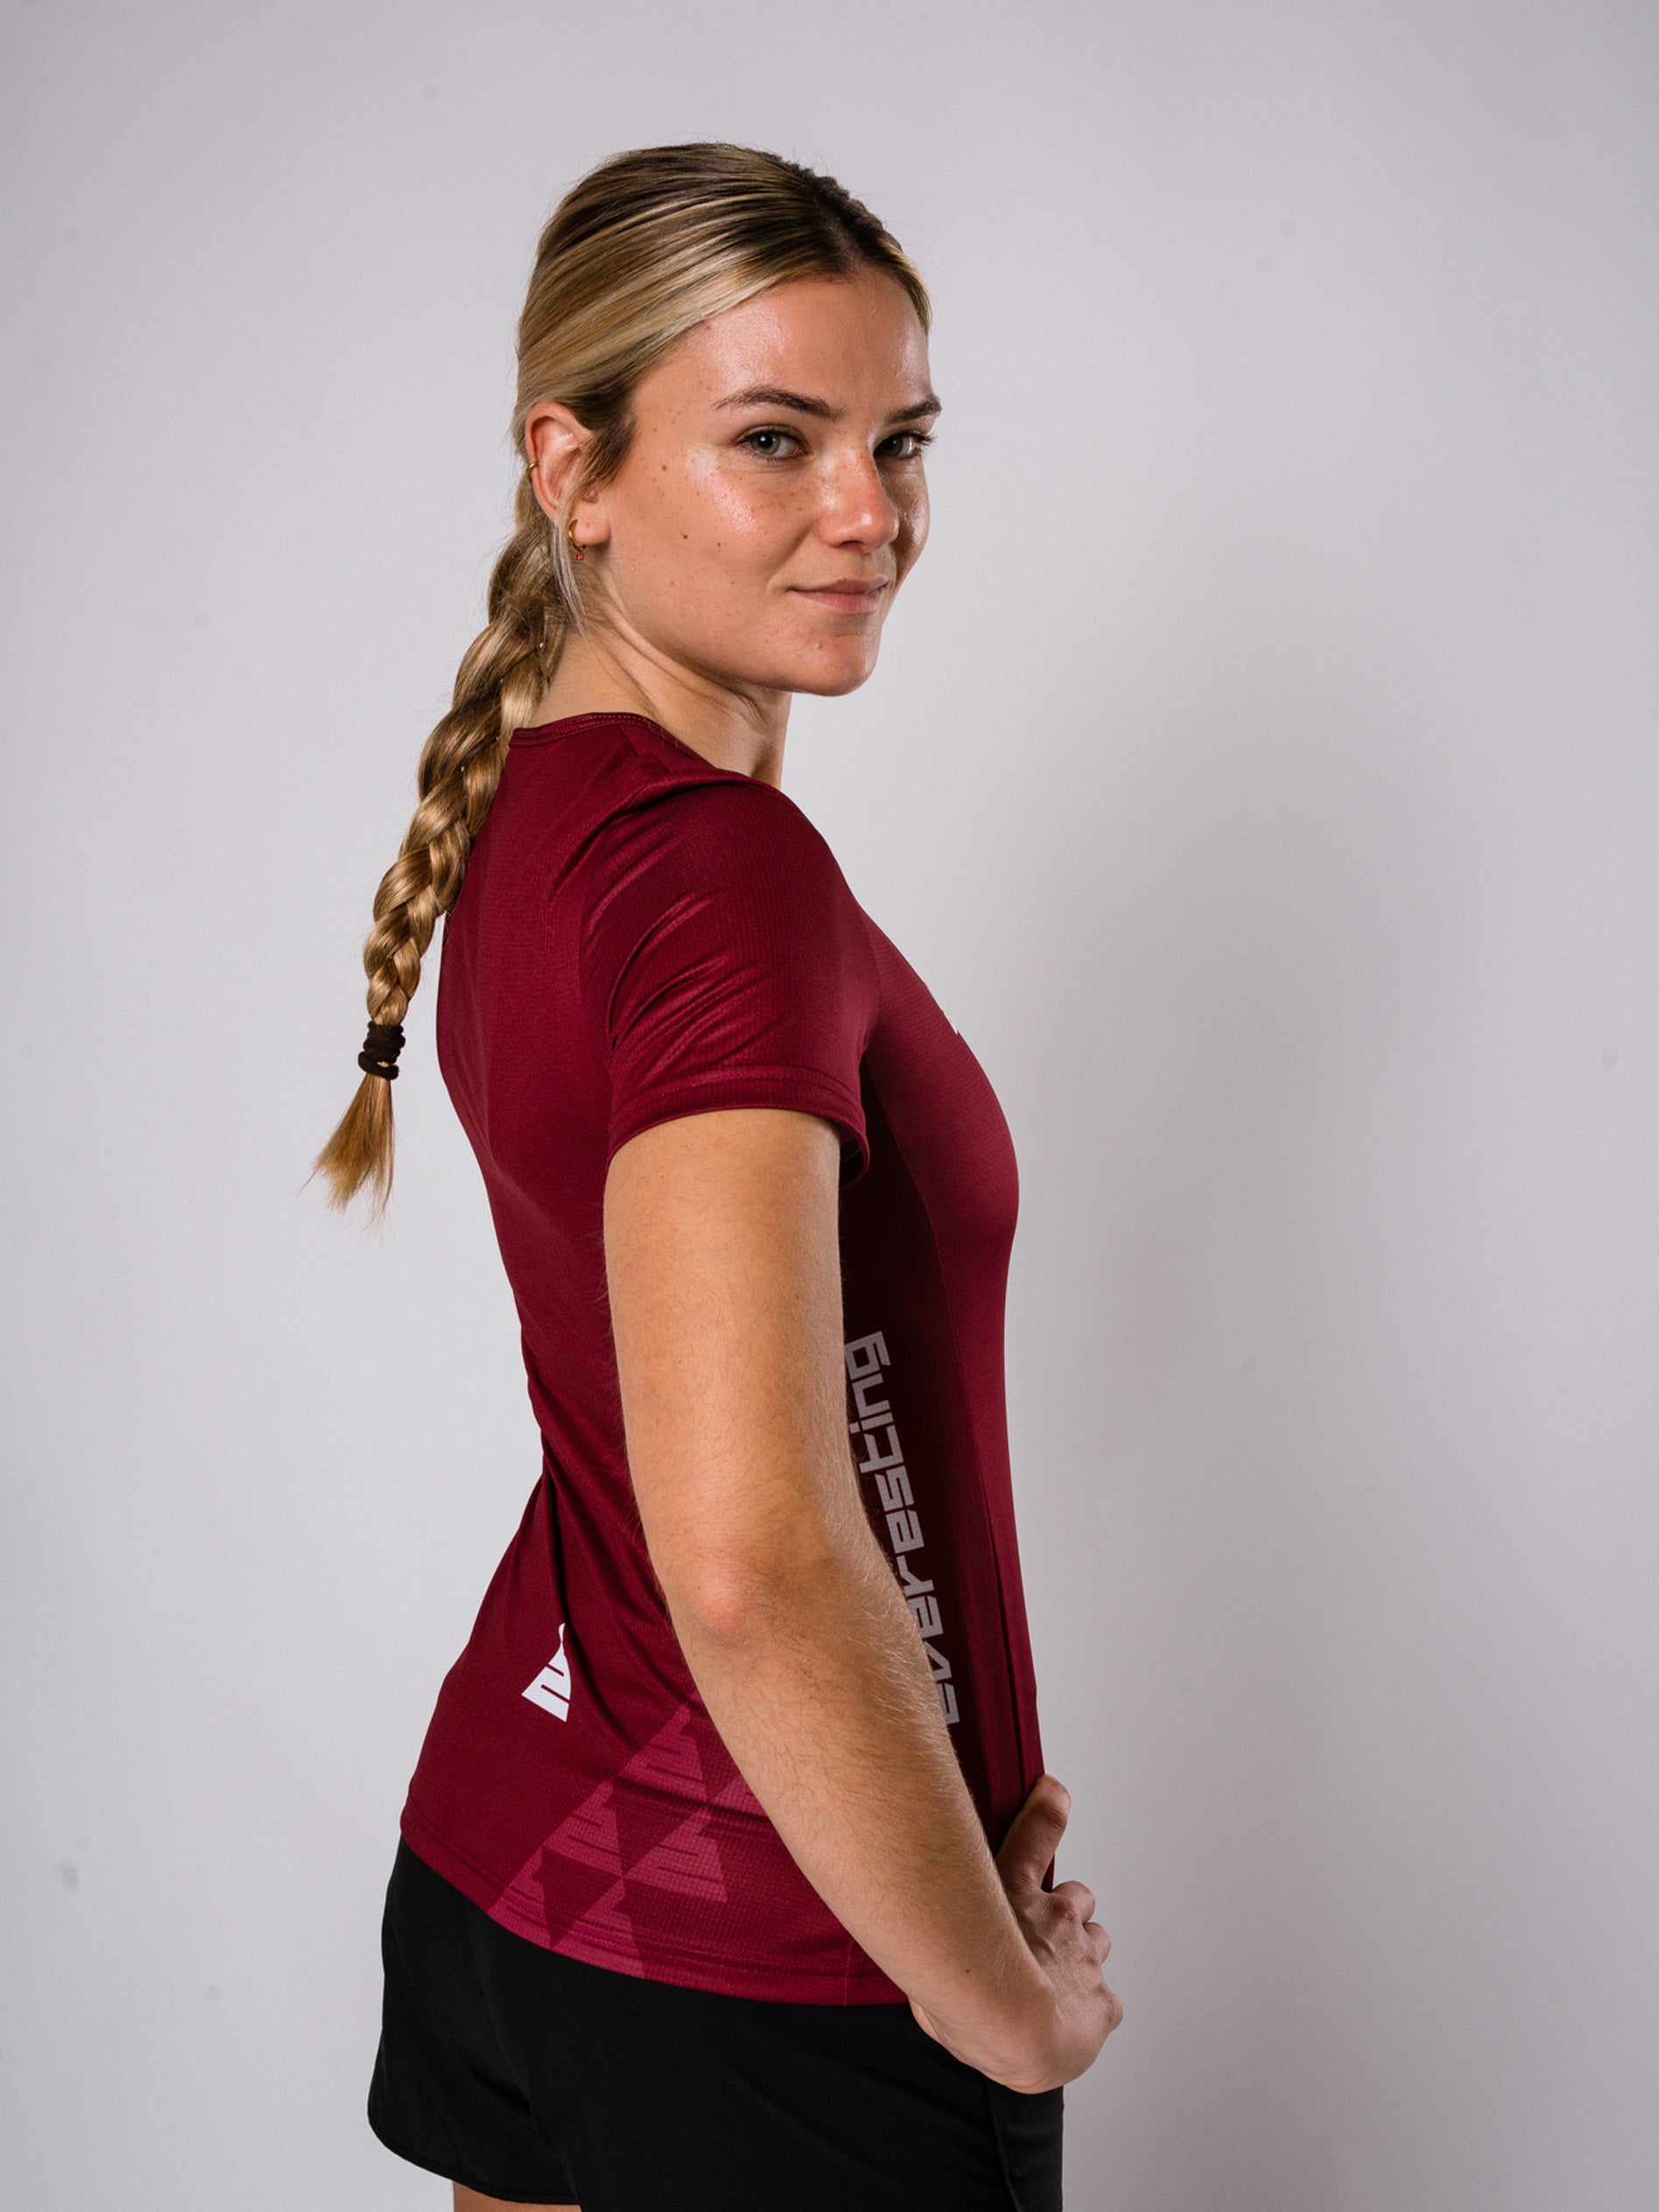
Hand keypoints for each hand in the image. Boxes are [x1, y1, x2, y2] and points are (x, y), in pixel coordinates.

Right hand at [911, 1773, 1122, 2092]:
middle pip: (1077, 1898)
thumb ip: (937, 1933)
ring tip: (1052, 1985)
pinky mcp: (1103, 1999)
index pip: (1037, 1830)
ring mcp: (1084, 1955)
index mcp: (1014, 1893)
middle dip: (1062, 1916)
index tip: (1054, 1790)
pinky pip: (1104, 2003)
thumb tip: (918, 1936)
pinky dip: (1091, 2010)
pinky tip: (1068, 2025)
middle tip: (1039, 1944)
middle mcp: (1056, 1915)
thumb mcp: (931, 1943)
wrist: (1010, 2027)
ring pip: (1095, 1942)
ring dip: (1078, 1957)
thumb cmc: (958, 1993)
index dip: (1048, 1806)